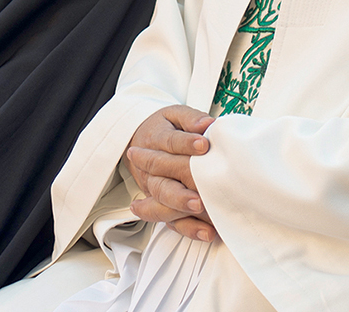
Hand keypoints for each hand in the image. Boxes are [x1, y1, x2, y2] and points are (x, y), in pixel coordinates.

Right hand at [125, 105, 219, 243]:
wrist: (140, 141)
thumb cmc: (166, 128)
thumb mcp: (175, 115)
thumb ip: (191, 119)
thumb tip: (207, 123)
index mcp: (156, 141)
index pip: (170, 143)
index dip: (187, 144)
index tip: (204, 144)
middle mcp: (151, 170)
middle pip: (162, 184)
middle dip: (180, 192)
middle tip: (198, 197)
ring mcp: (155, 190)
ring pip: (164, 204)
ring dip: (182, 210)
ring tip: (200, 211)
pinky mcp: (163, 206)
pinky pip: (174, 221)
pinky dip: (190, 229)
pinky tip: (207, 233)